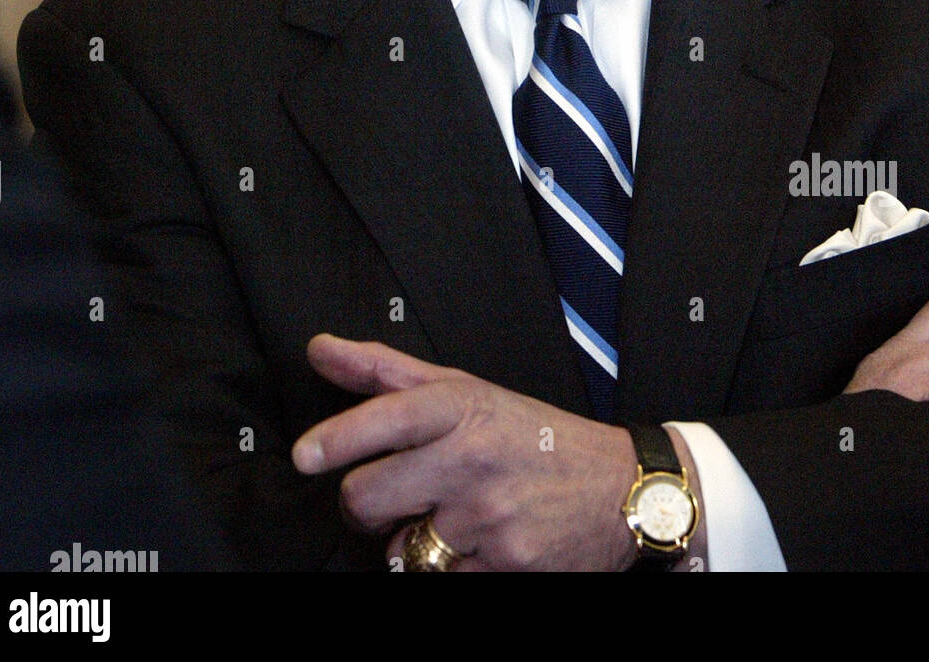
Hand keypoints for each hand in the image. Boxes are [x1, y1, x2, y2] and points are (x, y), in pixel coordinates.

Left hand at [292, 336, 660, 570]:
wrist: (622, 489)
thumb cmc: (533, 436)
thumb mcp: (468, 390)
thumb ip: (387, 372)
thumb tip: (320, 348)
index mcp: (465, 407)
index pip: (390, 416)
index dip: (340, 436)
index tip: (306, 455)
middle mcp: (474, 457)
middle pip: (370, 495)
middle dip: (365, 503)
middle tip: (391, 495)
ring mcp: (489, 516)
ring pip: (400, 547)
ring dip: (414, 540)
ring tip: (454, 515)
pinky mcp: (504, 567)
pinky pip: (438, 580)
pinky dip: (449, 569)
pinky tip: (479, 544)